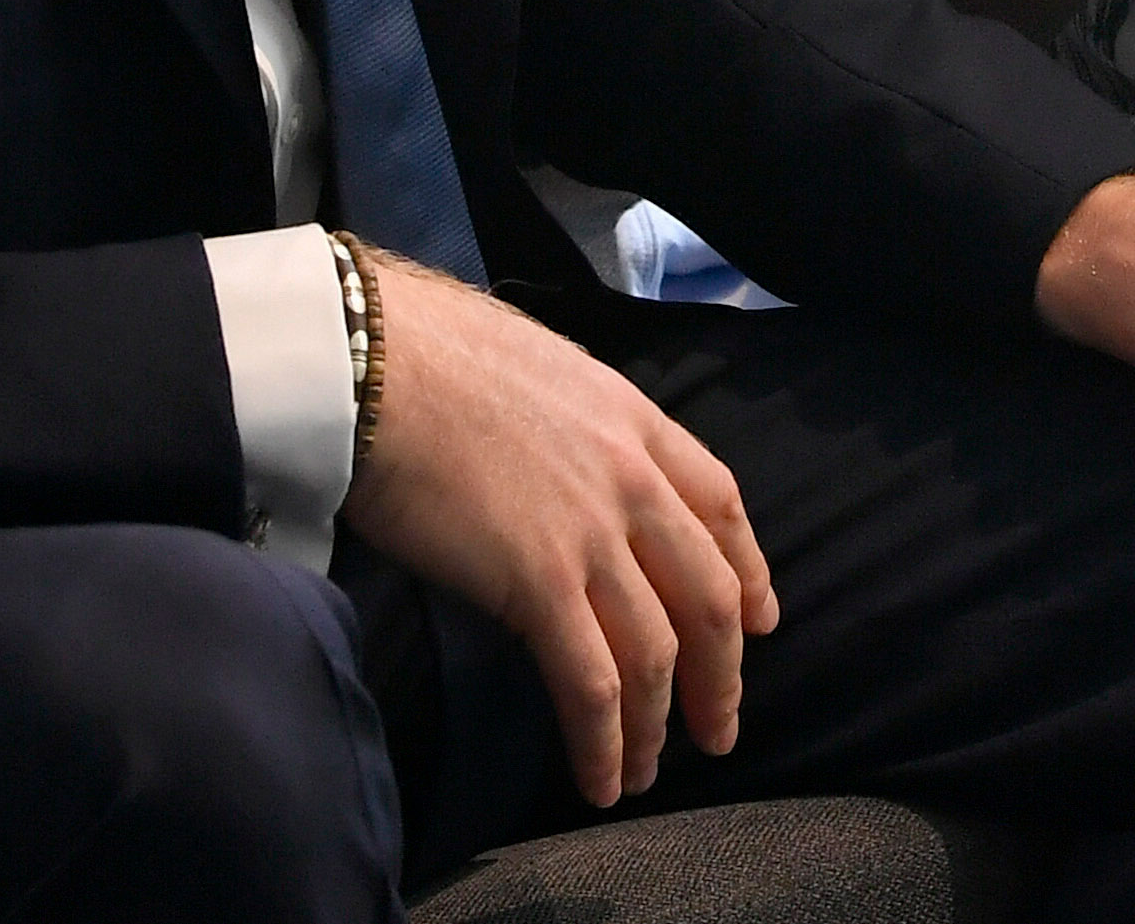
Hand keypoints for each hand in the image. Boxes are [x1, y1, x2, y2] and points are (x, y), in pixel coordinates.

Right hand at [340, 251, 778, 811]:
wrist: (376, 360)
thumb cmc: (431, 356)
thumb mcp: (546, 373)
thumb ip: (579, 429)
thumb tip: (562, 470)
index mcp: (638, 422)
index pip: (722, 506)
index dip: (748, 571)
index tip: (758, 622)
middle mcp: (635, 479)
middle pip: (707, 594)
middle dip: (722, 673)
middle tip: (721, 727)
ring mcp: (594, 534)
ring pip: (657, 652)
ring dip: (659, 725)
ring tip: (647, 773)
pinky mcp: (539, 582)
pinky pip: (592, 682)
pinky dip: (604, 740)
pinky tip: (600, 777)